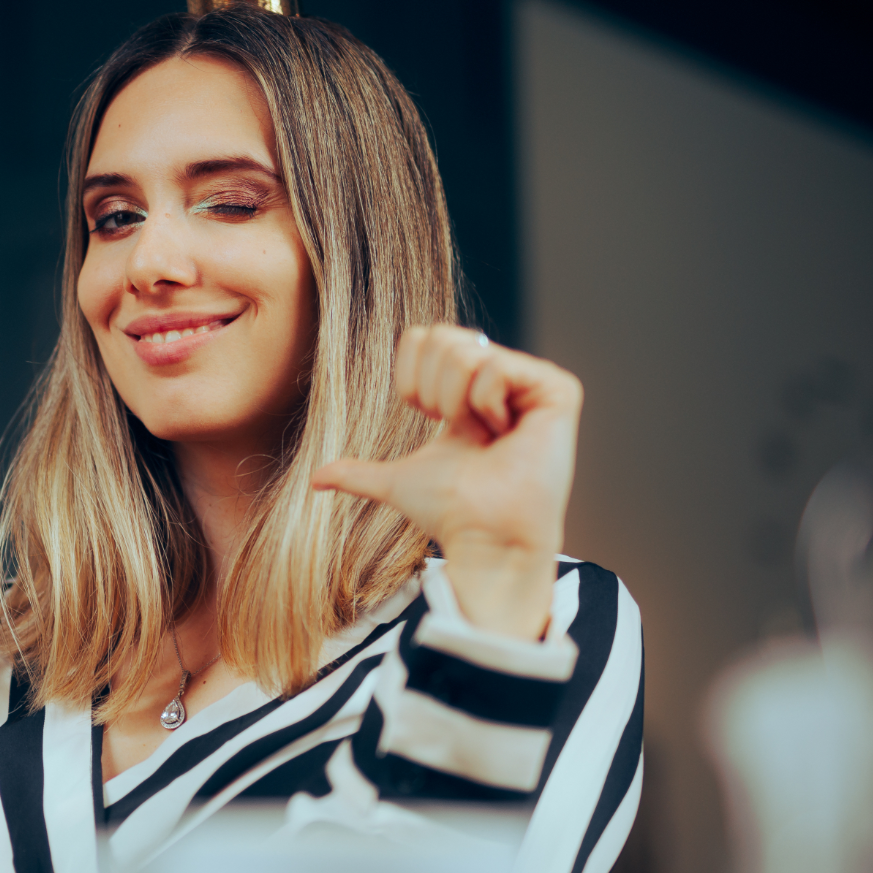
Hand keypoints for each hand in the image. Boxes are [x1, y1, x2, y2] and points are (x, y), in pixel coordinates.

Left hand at [310, 325, 580, 639]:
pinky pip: (496, 366)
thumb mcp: (398, 481)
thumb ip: (359, 473)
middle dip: (434, 393)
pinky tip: (504, 433)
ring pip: (466, 350)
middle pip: (441, 337)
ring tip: (483, 436)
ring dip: (458, 404)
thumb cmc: (451, 511)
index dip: (412, 382)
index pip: (424, 337)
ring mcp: (532, 382)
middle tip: (461, 432)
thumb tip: (315, 480)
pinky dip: (486, 404)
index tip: (433, 424)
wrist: (483, 536)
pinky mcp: (558, 390)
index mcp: (468, 388)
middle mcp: (501, 377)